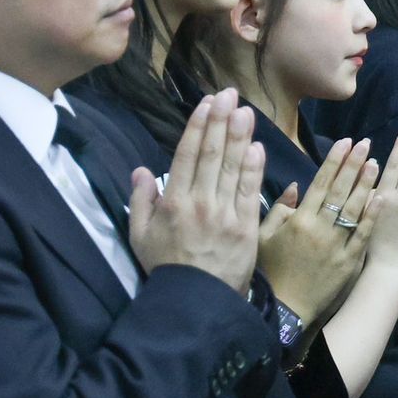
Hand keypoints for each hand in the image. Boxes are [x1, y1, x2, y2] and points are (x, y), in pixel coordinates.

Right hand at [128, 89, 264, 292]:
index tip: (206, 104)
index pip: (187, 155)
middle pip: (212, 154)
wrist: (196, 303)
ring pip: (233, 167)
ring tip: (245, 110)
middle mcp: (200, 202)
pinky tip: (256, 146)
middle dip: (221, 121)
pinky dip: (253, 168)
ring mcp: (225, 214)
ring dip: (239, 136)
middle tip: (228, 94)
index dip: (198, 126)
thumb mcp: (140, 236)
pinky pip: (251, 191)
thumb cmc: (166, 268)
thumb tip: (141, 170)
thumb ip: (141, 201)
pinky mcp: (246, 227)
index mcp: (173, 202)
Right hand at [257, 138, 377, 328]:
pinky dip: (372, 215)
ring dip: (366, 184)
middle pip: (340, 190)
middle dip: (354, 164)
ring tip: (376, 163)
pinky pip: (362, 234)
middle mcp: (319, 228)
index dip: (335, 161)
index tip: (346, 143)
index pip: (320, 182)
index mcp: (298, 220)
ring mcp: (336, 245)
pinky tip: (382, 197)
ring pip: (354, 208)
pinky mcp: (349, 262)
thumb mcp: (263, 238)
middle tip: (366, 144)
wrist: (286, 310)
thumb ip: (278, 210)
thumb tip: (296, 187)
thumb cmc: (270, 273)